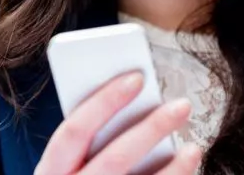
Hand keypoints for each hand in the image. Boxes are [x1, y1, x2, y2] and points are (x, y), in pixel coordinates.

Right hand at [34, 72, 202, 174]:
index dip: (104, 101)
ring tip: (193, 146)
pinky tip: (187, 165)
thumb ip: (85, 142)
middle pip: (115, 158)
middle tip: (181, 106)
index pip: (74, 130)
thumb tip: (133, 104)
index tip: (136, 78)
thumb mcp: (64, 166)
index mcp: (50, 170)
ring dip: (173, 166)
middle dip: (151, 129)